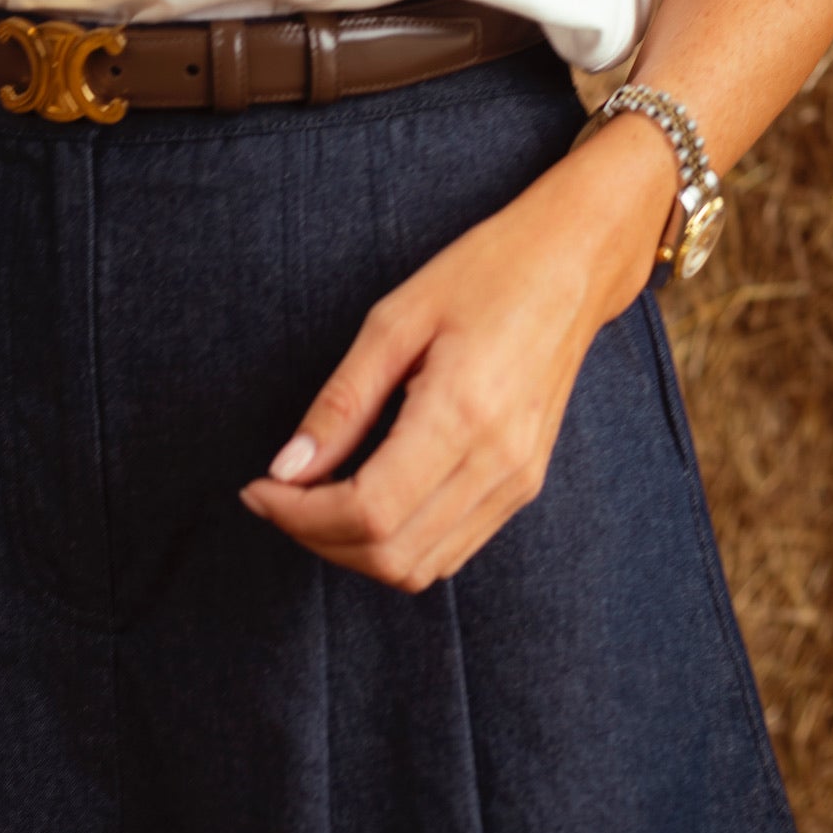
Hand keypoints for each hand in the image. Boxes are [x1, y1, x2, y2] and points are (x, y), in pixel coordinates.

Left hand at [238, 116, 677, 588]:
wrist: (573, 265)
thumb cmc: (483, 274)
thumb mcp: (394, 320)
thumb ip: (341, 402)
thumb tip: (287, 468)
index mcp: (462, 414)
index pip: (369, 510)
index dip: (300, 515)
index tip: (258, 488)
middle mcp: (498, 463)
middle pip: (391, 553)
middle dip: (316, 537)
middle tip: (275, 495)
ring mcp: (518, 481)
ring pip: (421, 567)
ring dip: (353, 549)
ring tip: (311, 501)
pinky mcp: (524, 484)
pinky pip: (451, 549)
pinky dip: (396, 543)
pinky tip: (362, 500)